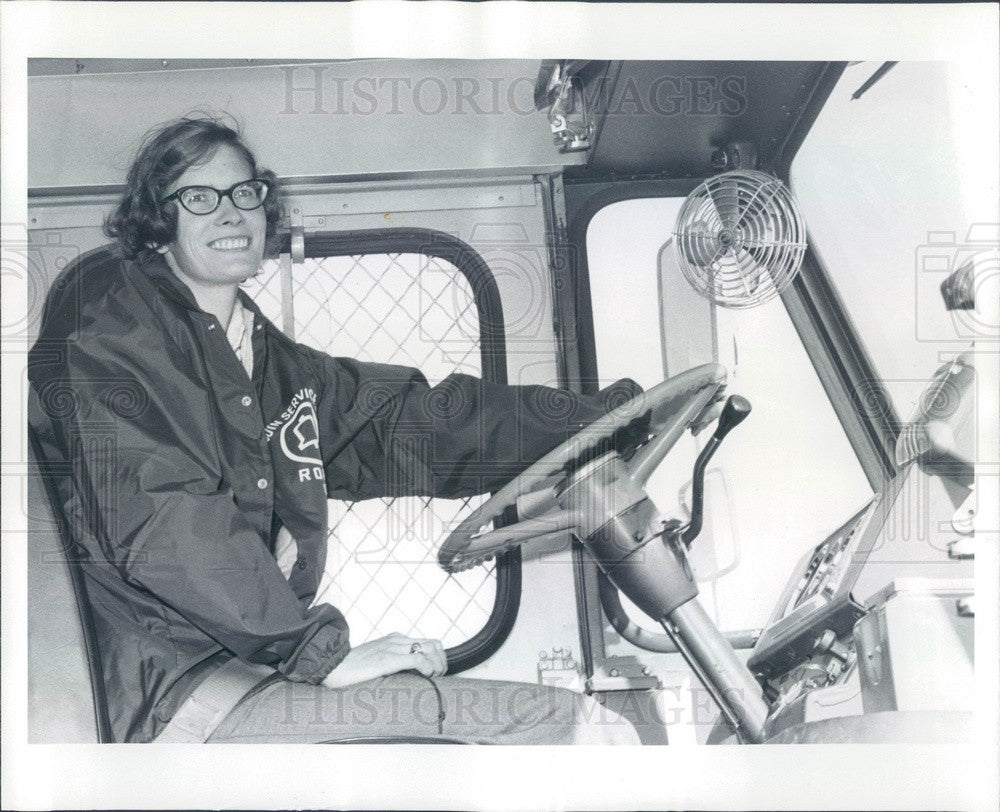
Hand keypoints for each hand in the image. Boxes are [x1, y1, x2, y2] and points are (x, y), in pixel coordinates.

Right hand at [321, 632, 446, 689]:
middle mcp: (397, 640)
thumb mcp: (376, 661)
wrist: (332, 665)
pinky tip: (425, 677)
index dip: (438, 658)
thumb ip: (390, 662)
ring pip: (430, 650)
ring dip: (438, 665)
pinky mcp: (389, 659)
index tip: (436, 673)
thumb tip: (404, 677)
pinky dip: (428, 668)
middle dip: (442, 662)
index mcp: (395, 639)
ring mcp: (393, 648)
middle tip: (438, 678)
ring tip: (433, 679)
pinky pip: (418, 659)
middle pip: (435, 644)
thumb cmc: (351, 668)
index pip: (429, 642)